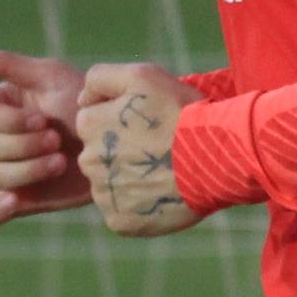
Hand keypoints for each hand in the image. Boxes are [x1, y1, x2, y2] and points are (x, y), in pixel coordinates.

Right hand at [0, 42, 88, 228]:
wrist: (121, 143)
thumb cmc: (86, 102)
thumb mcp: (50, 76)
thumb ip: (6, 64)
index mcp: (3, 107)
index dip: (8, 119)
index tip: (42, 118)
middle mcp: (1, 139)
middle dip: (23, 144)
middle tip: (57, 140)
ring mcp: (9, 171)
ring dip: (25, 170)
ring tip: (60, 162)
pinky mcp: (21, 201)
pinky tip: (12, 202)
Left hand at [75, 63, 203, 237]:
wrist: (215, 157)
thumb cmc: (180, 112)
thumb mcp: (142, 76)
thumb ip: (101, 78)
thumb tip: (81, 99)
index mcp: (90, 125)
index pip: (93, 120)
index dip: (120, 118)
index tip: (147, 122)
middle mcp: (88, 161)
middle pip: (98, 153)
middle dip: (120, 149)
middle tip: (157, 146)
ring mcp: (103, 194)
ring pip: (110, 183)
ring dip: (129, 177)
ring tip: (163, 169)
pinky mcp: (119, 221)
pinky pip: (122, 210)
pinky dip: (138, 204)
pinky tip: (161, 191)